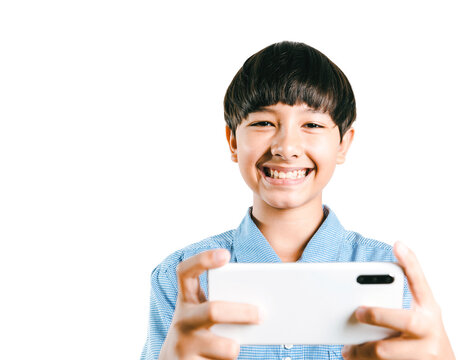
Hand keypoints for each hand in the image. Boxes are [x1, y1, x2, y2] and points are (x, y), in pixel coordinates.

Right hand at [159, 249, 259, 359]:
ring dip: (237, 346)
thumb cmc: (202, 331)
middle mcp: (182, 320)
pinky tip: (226, 356)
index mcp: (187, 299)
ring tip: (237, 345)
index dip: (202, 260)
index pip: (186, 271)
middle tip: (261, 314)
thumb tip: (261, 308)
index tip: (225, 255)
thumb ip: (224, 303)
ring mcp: (184, 345)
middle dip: (241, 312)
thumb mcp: (206, 314)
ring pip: (226, 346)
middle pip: (213, 311)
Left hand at [341, 241, 454, 358]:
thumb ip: (398, 302)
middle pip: (404, 320)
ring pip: (385, 350)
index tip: (398, 244)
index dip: (411, 263)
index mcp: (430, 310)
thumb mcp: (419, 315)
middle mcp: (430, 330)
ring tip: (347, 347)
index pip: (420, 283)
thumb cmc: (422, 336)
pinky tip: (353, 357)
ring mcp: (424, 353)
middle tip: (358, 312)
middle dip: (378, 315)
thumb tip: (361, 297)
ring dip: (361, 348)